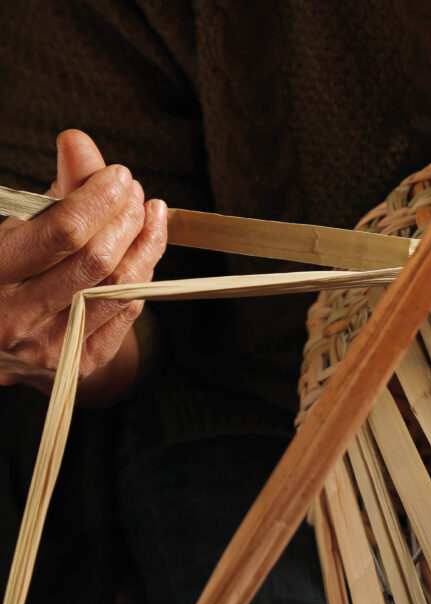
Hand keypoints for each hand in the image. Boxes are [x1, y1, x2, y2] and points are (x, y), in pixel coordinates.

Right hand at [0, 130, 166, 396]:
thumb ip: (52, 191)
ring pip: (119, 290)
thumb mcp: (12, 227)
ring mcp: (49, 349)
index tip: (118, 175)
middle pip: (97, 262)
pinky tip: (145, 248)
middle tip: (133, 191)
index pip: (61, 234)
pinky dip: (143, 276)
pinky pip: (125, 315)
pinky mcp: (78, 366)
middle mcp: (16, 318)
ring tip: (148, 212)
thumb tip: (79, 141)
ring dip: (144, 244)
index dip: (98, 199)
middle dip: (125, 218)